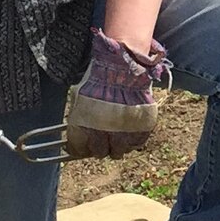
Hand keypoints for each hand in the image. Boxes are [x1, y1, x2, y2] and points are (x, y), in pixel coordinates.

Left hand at [63, 33, 170, 157]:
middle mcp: (102, 136)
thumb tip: (77, 128)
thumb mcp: (79, 97)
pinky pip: (137, 143)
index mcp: (83, 129)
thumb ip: (78, 116)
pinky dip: (133, 139)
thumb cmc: (98, 79)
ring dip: (117, 145)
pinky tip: (130, 130)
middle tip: (102, 138)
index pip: (77, 150)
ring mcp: (124, 134)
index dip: (79, 147)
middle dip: (99, 146)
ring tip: (118, 135)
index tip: (81, 145)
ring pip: (119, 151)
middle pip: (100, 153)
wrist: (123, 67)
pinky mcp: (142, 130)